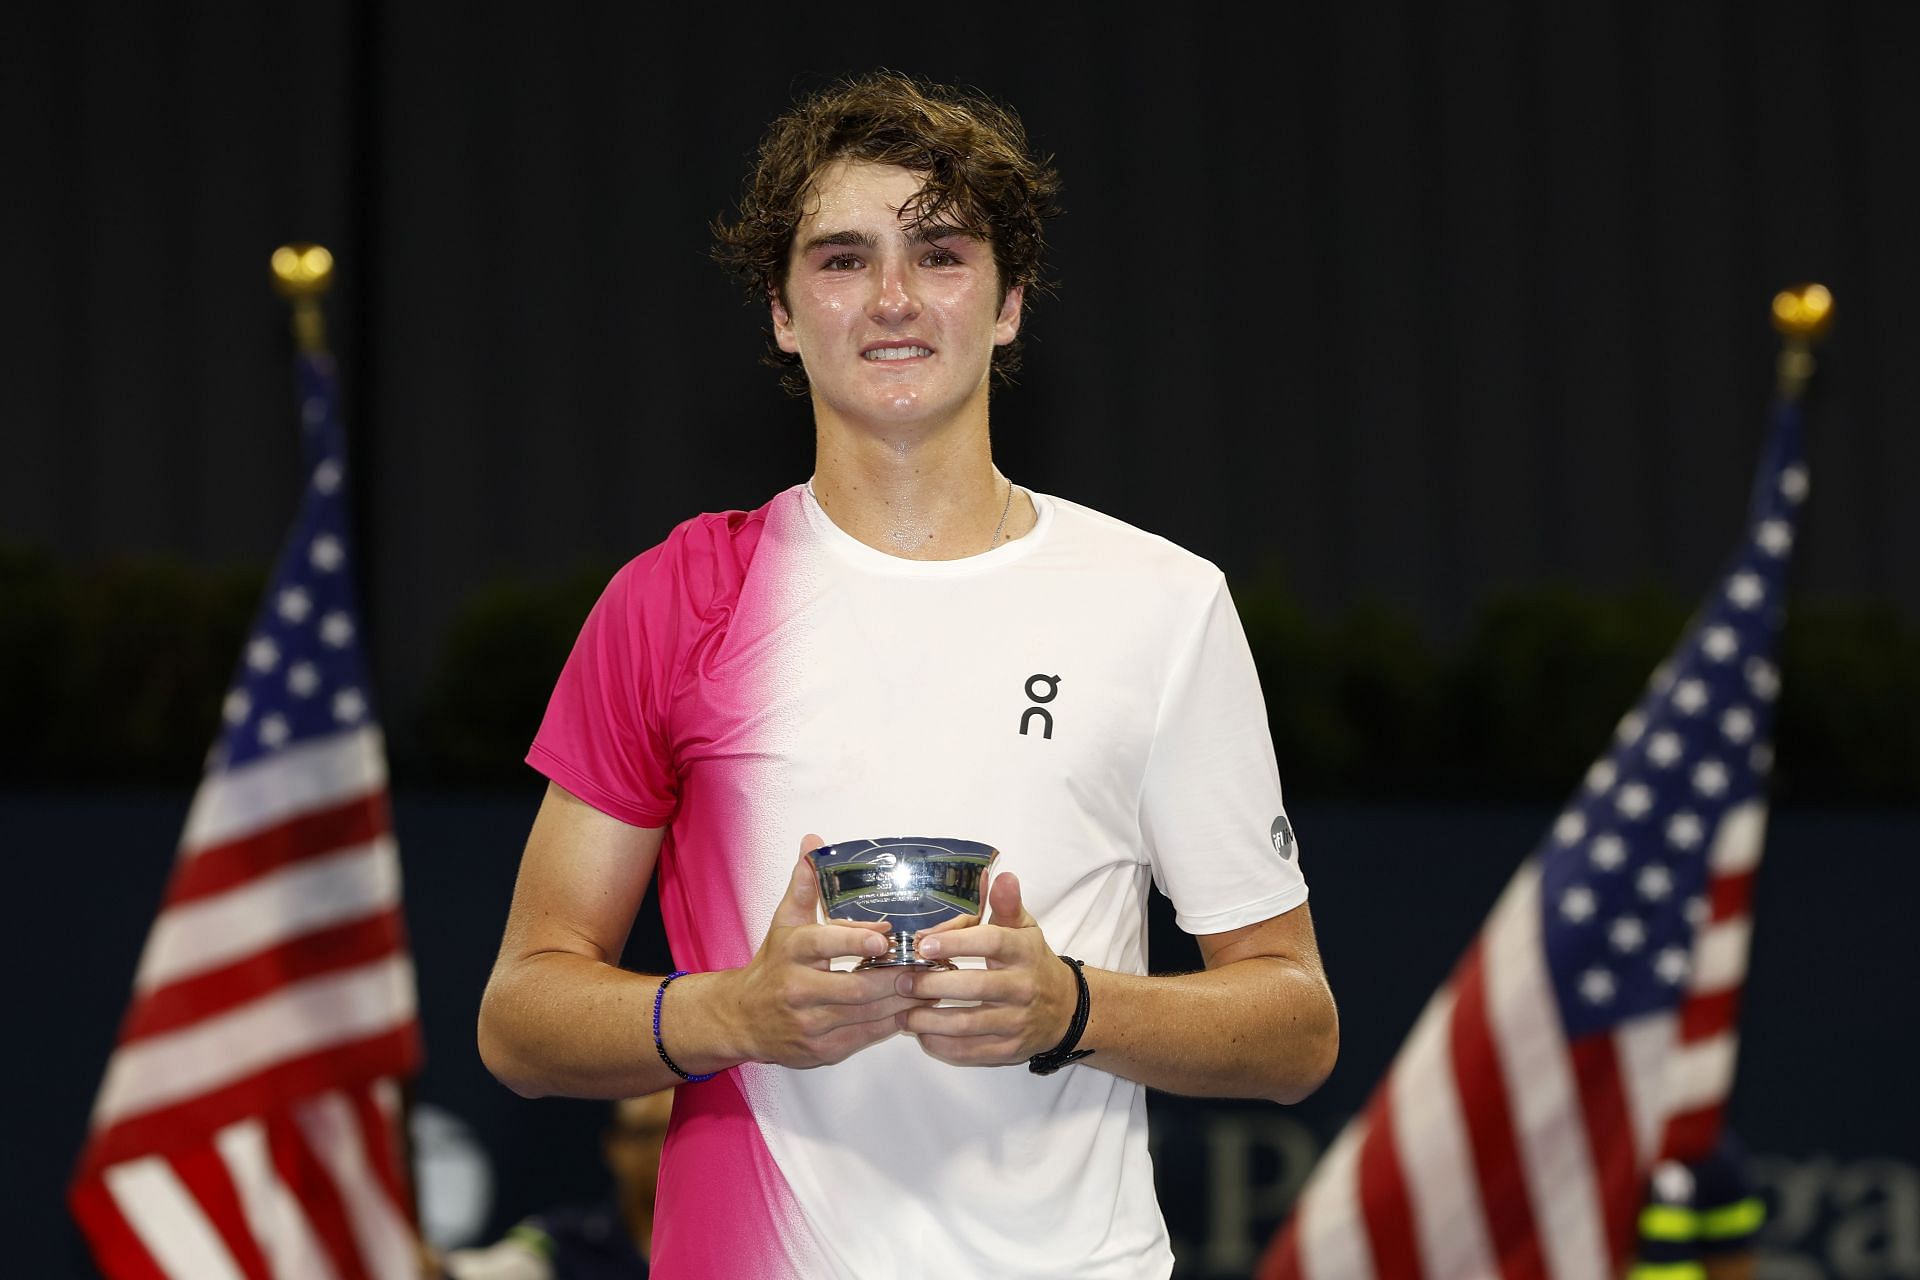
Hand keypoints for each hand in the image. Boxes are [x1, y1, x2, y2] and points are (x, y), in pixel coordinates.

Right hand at [715, 836, 926, 1069]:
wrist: (742, 1018)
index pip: (824, 944)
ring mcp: (809, 1024)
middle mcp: (797, 989)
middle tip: (927, 965)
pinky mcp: (821, 1050)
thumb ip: (805, 885)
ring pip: (866, 1014)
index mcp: (791, 952)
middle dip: (896, 978)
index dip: (855, 941)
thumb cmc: (773, 966)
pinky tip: (913, 1009)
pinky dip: (893, 1023)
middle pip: (855, 987)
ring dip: (902, 1000)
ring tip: (930, 984)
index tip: (884, 937)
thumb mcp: (785, 922)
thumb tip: (813, 842)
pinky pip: (865, 1036)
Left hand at [892, 872, 1078, 1065]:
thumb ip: (1006, 904)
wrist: (1064, 1008)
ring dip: (930, 1021)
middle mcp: (1023, 986)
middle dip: (933, 986)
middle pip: (975, 987)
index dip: (957, 942)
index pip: (991, 943)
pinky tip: (923, 1035)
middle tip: (902, 981)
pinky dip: (942, 1046)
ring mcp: (1017, 1021)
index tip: (924, 944)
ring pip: (969, 1024)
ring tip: (902, 1014)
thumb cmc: (1032, 961)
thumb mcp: (1024, 928)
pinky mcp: (1010, 1050)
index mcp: (1024, 951)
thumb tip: (999, 875)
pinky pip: (972, 1052)